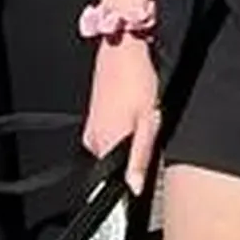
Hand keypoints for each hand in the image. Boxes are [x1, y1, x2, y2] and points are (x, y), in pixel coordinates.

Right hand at [82, 33, 161, 191]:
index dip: (132, 177)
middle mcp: (93, 139)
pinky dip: (123, 130)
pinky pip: (110, 135)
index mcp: (105, 144)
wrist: (123, 51)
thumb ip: (140, 158)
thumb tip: (134, 188)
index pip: (114, 180)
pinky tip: (133, 113)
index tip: (144, 164)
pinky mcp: (94, 119)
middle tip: (148, 131)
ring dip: (130, 141)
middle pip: (116, 164)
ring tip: (141, 118)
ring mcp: (91, 128)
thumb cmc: (137, 81)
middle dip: (134, 155)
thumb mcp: (148, 123)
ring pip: (114, 148)